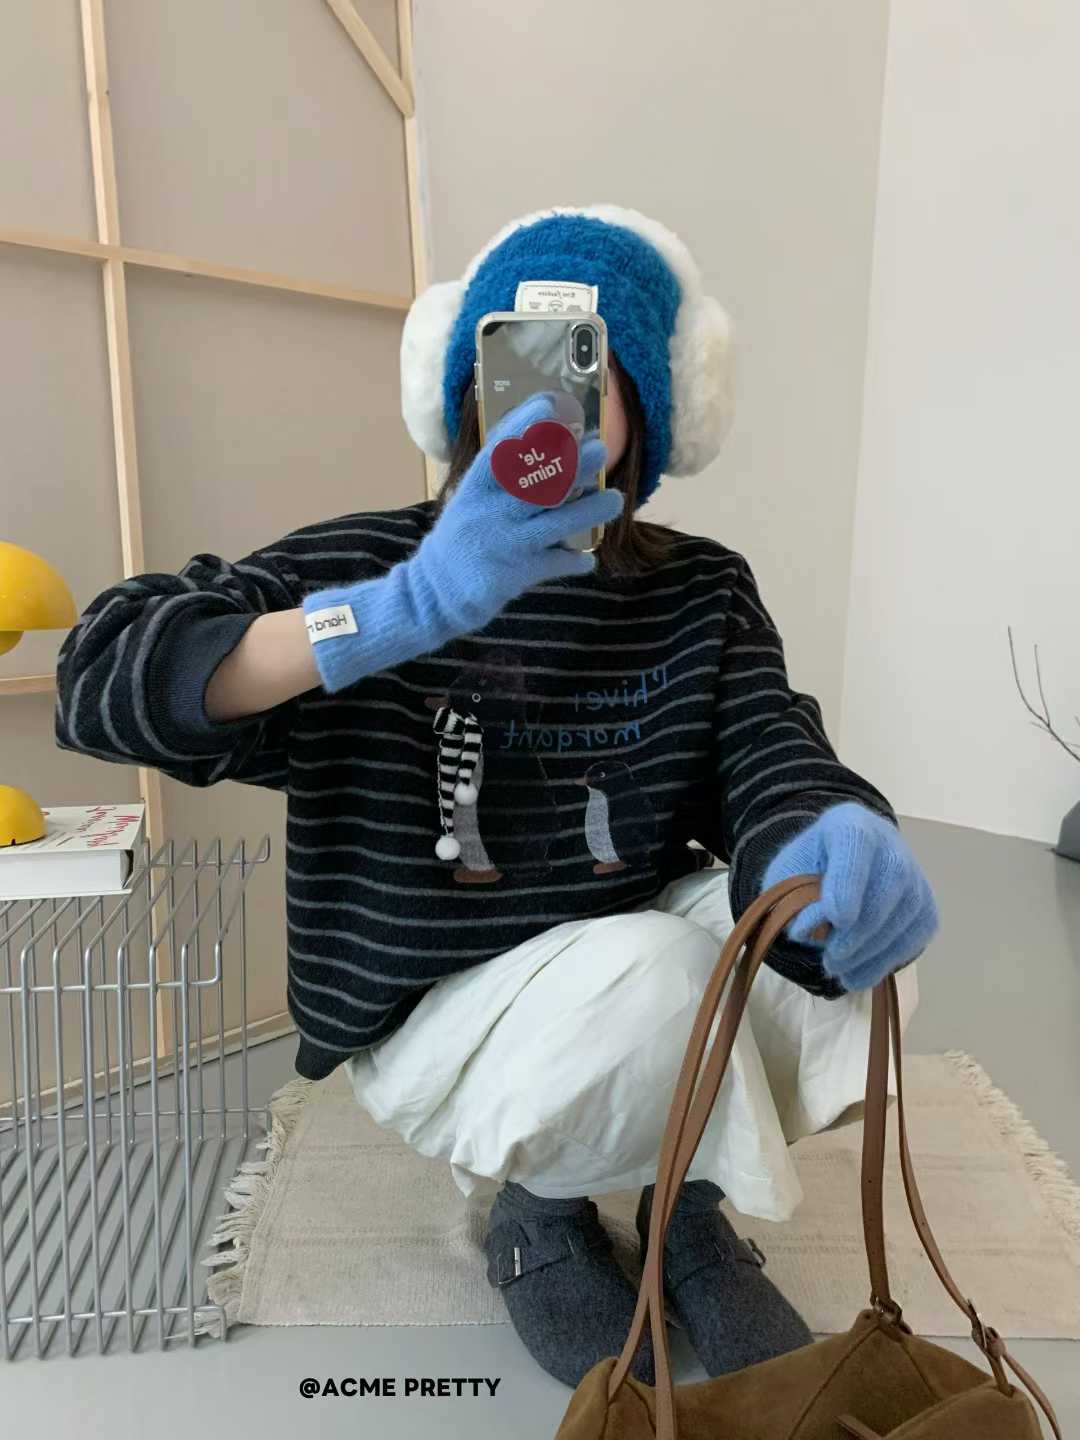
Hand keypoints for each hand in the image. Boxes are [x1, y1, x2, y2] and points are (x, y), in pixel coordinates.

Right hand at [302, 392, 622, 692]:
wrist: (434, 594)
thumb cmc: (463, 539)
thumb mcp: (470, 500)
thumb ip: (499, 476)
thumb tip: (543, 440)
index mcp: (474, 489)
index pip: (498, 451)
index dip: (523, 425)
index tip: (551, 405)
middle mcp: (488, 513)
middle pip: (535, 484)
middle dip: (572, 466)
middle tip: (601, 450)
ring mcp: (503, 544)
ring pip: (554, 524)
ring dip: (588, 511)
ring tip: (616, 500)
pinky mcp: (512, 576)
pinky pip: (553, 565)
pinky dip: (573, 561)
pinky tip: (588, 559)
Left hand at [761, 802, 938, 989]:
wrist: (839, 864)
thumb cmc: (810, 866)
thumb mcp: (788, 874)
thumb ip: (794, 895)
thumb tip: (811, 930)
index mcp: (850, 823)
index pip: (855, 842)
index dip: (849, 880)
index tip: (836, 918)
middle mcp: (890, 844)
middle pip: (890, 880)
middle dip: (861, 926)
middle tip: (832, 957)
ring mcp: (915, 874)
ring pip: (907, 912)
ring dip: (872, 950)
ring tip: (838, 969)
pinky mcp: (926, 904)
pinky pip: (916, 935)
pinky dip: (886, 960)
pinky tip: (858, 976)